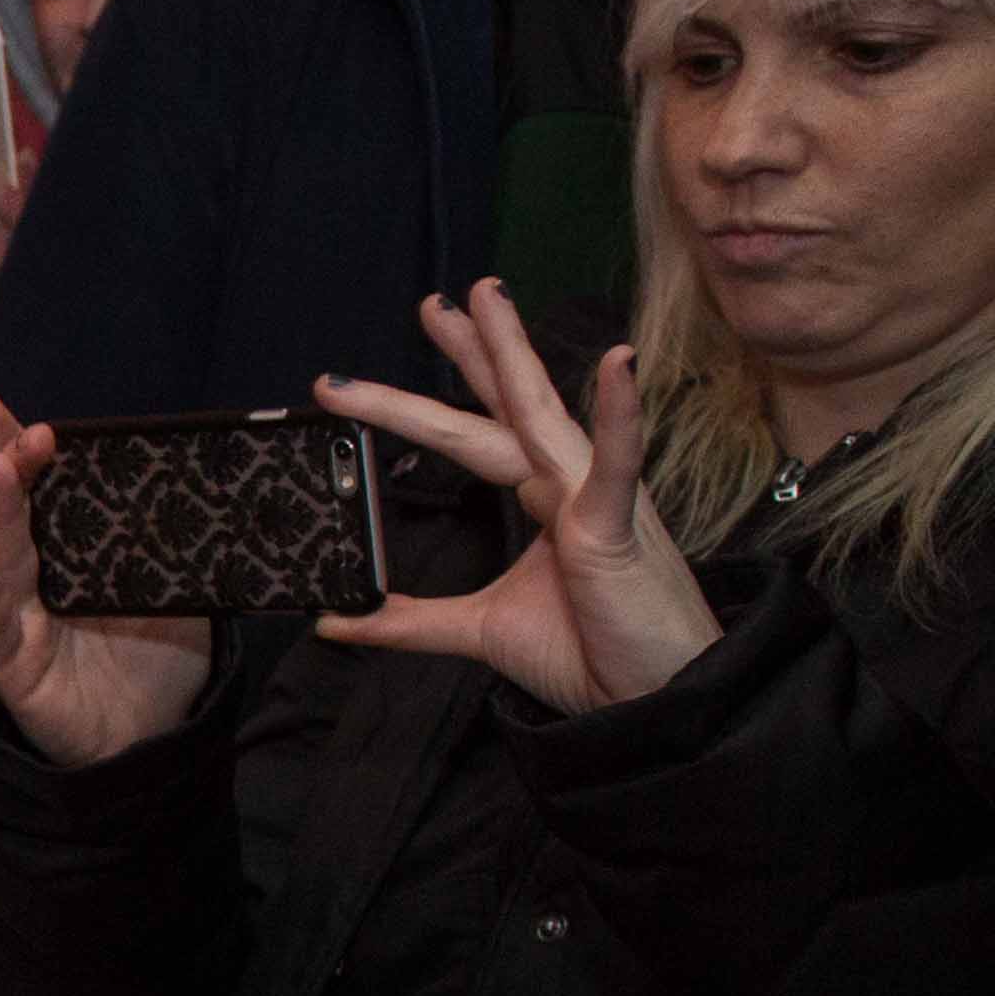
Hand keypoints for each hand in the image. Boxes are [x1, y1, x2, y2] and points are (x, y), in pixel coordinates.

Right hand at [0, 389, 216, 770]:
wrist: (152, 742)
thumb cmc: (159, 666)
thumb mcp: (180, 594)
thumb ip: (175, 548)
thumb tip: (201, 488)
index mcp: (76, 554)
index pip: (45, 490)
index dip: (22, 448)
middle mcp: (40, 578)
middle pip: (16, 510)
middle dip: (5, 461)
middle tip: (2, 423)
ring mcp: (21, 618)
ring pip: (4, 556)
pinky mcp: (15, 662)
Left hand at [314, 284, 721, 713]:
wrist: (654, 697)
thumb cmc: (592, 651)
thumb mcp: (480, 629)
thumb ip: (408, 621)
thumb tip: (339, 618)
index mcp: (543, 499)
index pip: (479, 433)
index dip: (432, 399)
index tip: (381, 374)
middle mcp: (567, 485)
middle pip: (503, 408)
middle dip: (469, 351)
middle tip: (431, 302)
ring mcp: (595, 499)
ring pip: (542, 416)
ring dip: (514, 354)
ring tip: (488, 299)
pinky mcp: (618, 528)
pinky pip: (616, 463)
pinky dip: (618, 414)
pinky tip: (617, 363)